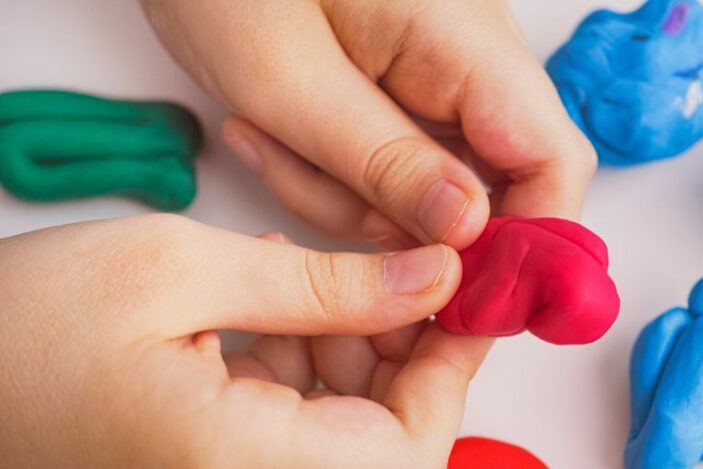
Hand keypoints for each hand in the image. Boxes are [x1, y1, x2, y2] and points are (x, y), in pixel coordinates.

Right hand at [0, 215, 491, 467]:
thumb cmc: (23, 328)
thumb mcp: (179, 271)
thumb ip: (324, 284)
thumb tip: (435, 279)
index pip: (412, 446)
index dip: (450, 364)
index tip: (460, 288)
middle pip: (387, 441)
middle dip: (394, 347)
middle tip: (378, 267)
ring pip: (345, 433)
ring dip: (345, 352)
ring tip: (301, 281)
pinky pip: (295, 434)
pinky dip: (300, 371)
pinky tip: (267, 313)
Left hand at [140, 0, 596, 249]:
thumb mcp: (290, 81)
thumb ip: (384, 163)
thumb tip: (470, 232)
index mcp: (466, 46)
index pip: (553, 164)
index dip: (528, 249)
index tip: (465, 306)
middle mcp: (474, 58)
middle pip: (495, 187)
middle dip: (409, 226)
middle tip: (322, 203)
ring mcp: (442, 71)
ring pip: (435, 184)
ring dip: (353, 193)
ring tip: (269, 138)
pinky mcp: (407, 81)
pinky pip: (397, 159)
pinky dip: (340, 170)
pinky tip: (275, 130)